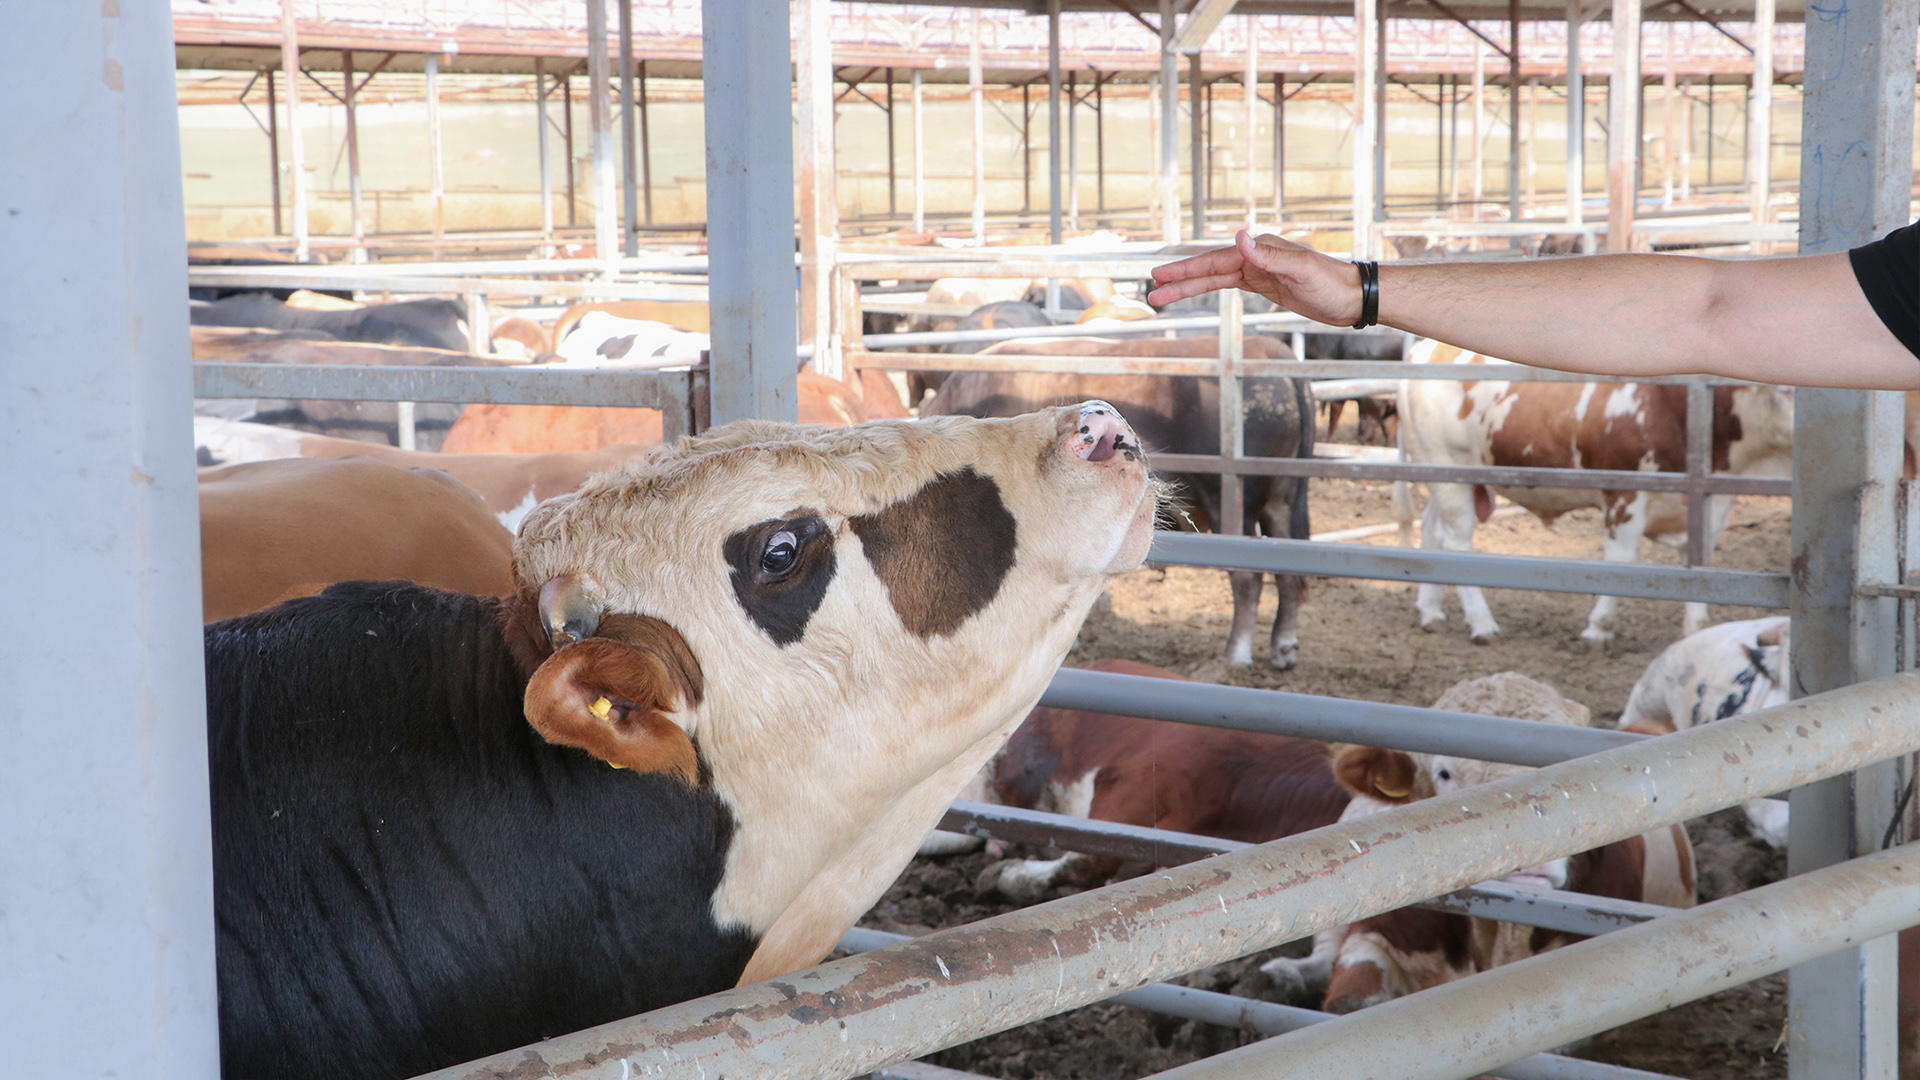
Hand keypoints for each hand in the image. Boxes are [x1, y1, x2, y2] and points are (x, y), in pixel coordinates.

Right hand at [1147, 230, 1364, 326]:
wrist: (1352, 297)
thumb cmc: (1330, 283)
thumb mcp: (1300, 270)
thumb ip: (1268, 255)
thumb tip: (1239, 235)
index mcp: (1260, 249)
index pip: (1215, 261)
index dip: (1187, 270)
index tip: (1161, 276)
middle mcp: (1255, 256)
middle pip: (1208, 269)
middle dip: (1180, 279)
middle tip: (1152, 288)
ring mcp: (1257, 270)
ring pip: (1214, 279)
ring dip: (1189, 287)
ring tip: (1161, 297)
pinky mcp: (1263, 284)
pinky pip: (1227, 285)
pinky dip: (1208, 288)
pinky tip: (1195, 290)